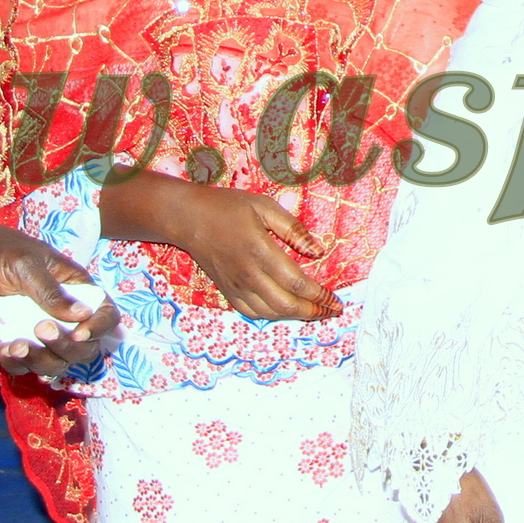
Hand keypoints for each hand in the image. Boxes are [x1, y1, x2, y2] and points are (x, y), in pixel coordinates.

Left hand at [0, 209, 120, 375]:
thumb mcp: (25, 264)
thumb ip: (51, 291)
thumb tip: (83, 314)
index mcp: (74, 289)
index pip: (105, 313)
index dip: (100, 327)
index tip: (80, 333)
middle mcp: (61, 315)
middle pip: (84, 347)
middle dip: (67, 347)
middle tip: (41, 329)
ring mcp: (36, 332)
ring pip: (56, 363)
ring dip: (43, 362)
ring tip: (19, 346)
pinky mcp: (12, 343)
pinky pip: (24, 366)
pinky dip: (19, 364)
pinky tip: (7, 349)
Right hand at [117, 175, 337, 321]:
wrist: (189, 219)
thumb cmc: (228, 207)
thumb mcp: (264, 206)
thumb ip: (293, 229)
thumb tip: (318, 250)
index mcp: (260, 251)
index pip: (296, 282)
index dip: (319, 295)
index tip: (335, 298)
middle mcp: (248, 274)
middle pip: (286, 305)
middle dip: (313, 311)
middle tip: (331, 310)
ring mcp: (236, 286)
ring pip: (270, 313)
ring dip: (296, 316)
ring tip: (315, 311)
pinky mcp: (228, 292)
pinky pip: (252, 313)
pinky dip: (273, 316)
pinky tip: (286, 309)